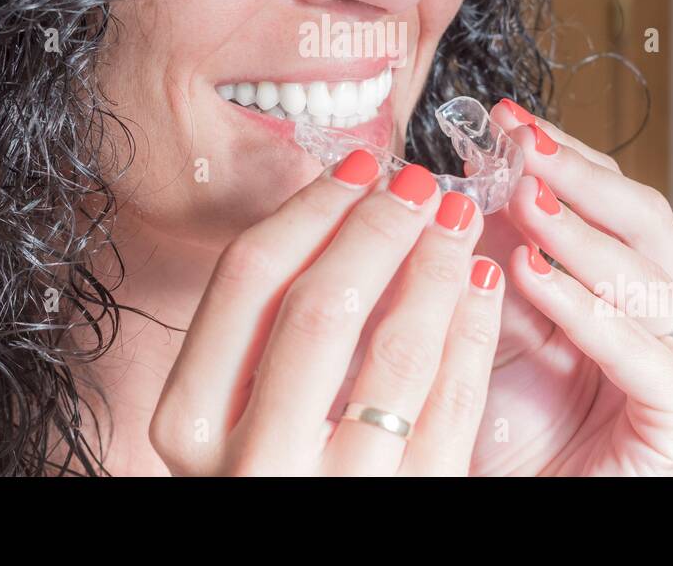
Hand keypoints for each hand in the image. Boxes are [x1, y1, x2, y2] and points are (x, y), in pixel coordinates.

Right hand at [149, 150, 502, 474]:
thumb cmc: (264, 476)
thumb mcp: (227, 415)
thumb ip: (258, 334)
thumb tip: (337, 206)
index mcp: (189, 424)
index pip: (248, 281)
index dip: (311, 209)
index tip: (357, 165)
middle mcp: (252, 463)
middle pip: (320, 305)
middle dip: (377, 226)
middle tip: (417, 181)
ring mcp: (335, 493)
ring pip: (397, 351)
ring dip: (436, 266)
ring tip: (458, 219)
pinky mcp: (415, 507)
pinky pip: (454, 404)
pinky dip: (474, 329)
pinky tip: (483, 282)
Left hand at [470, 99, 672, 475]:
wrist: (504, 496)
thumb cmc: (500, 417)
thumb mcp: (492, 306)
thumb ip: (496, 238)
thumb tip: (476, 156)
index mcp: (646, 281)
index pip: (617, 196)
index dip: (565, 153)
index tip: (507, 117)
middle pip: (647, 221)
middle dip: (578, 179)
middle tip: (518, 145)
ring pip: (651, 276)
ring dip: (580, 233)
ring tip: (521, 198)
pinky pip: (642, 351)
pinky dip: (585, 308)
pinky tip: (530, 273)